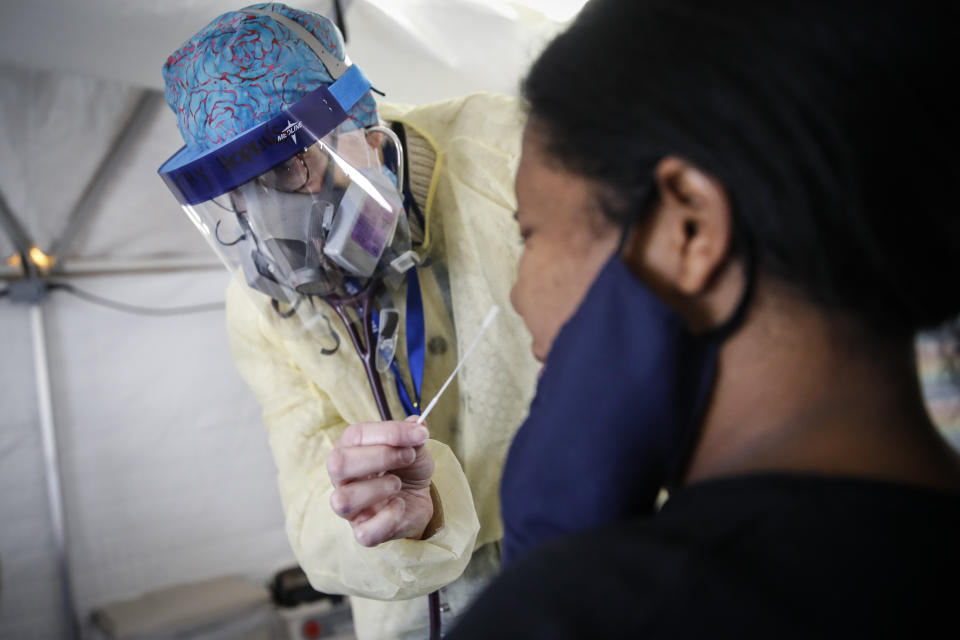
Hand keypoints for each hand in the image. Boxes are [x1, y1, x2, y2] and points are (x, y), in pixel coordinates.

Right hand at [327, 416, 434, 546]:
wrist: (418, 498)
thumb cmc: (407, 468)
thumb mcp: (414, 447)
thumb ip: (412, 435)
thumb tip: (417, 423)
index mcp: (349, 449)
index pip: (356, 435)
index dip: (390, 432)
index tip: (419, 434)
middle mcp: (342, 478)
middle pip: (337, 464)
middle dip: (380, 456)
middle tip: (408, 456)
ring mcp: (350, 508)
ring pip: (342, 501)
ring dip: (379, 488)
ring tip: (398, 484)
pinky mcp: (363, 531)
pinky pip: (365, 532)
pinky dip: (388, 517)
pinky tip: (399, 506)